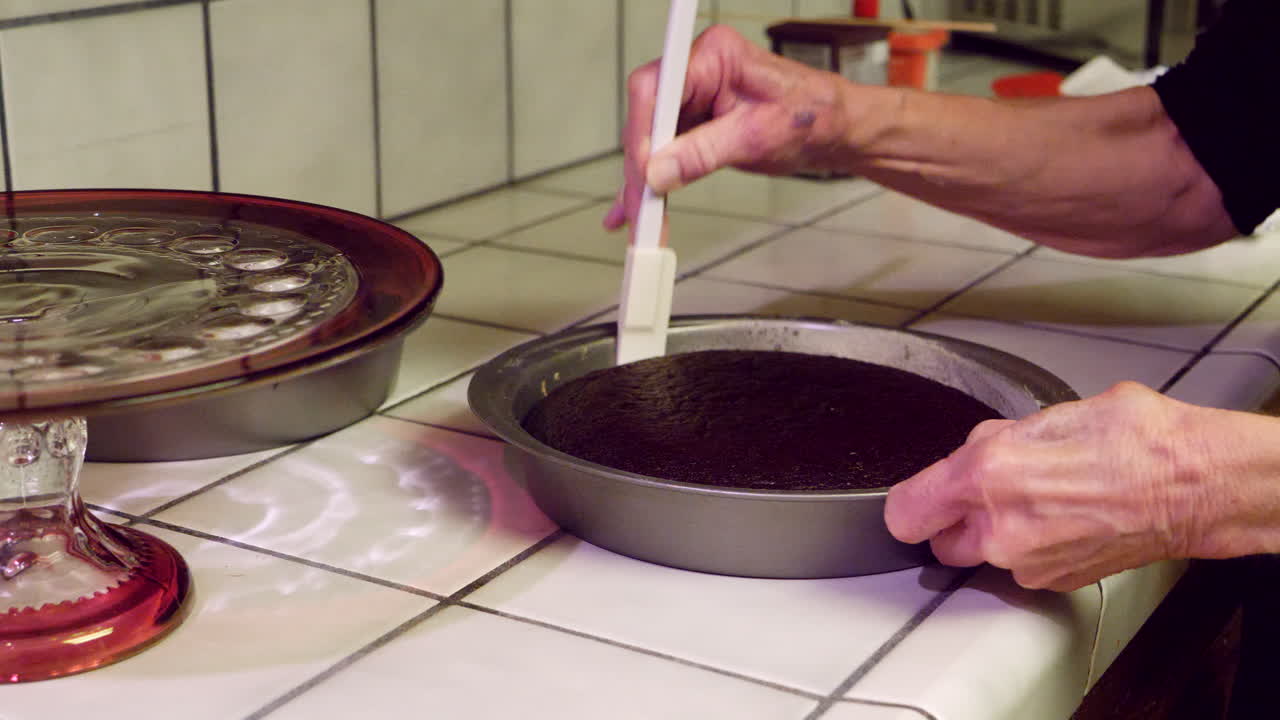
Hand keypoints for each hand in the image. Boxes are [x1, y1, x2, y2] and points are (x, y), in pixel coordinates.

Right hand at [603, 26, 859, 233]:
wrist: (837, 129)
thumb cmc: (812, 116)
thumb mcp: (757, 137)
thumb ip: (703, 153)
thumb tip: (658, 172)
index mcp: (715, 56)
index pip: (656, 89)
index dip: (642, 134)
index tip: (643, 174)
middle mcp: (699, 71)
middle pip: (648, 118)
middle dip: (641, 168)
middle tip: (641, 209)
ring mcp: (696, 96)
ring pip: (652, 140)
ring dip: (645, 182)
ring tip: (642, 220)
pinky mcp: (697, 121)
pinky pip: (666, 151)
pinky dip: (656, 181)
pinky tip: (643, 207)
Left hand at [883, 381, 1219, 591]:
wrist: (1196, 484)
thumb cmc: (1136, 440)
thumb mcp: (1047, 414)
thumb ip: (994, 440)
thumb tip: (974, 453)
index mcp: (989, 474)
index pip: (905, 511)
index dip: (909, 501)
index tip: (917, 497)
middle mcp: (1001, 527)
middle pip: (939, 540)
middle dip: (953, 517)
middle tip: (985, 491)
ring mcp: (1028, 561)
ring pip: (981, 553)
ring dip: (994, 531)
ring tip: (1037, 497)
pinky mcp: (1053, 580)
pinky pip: (1018, 565)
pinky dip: (1027, 545)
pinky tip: (1059, 516)